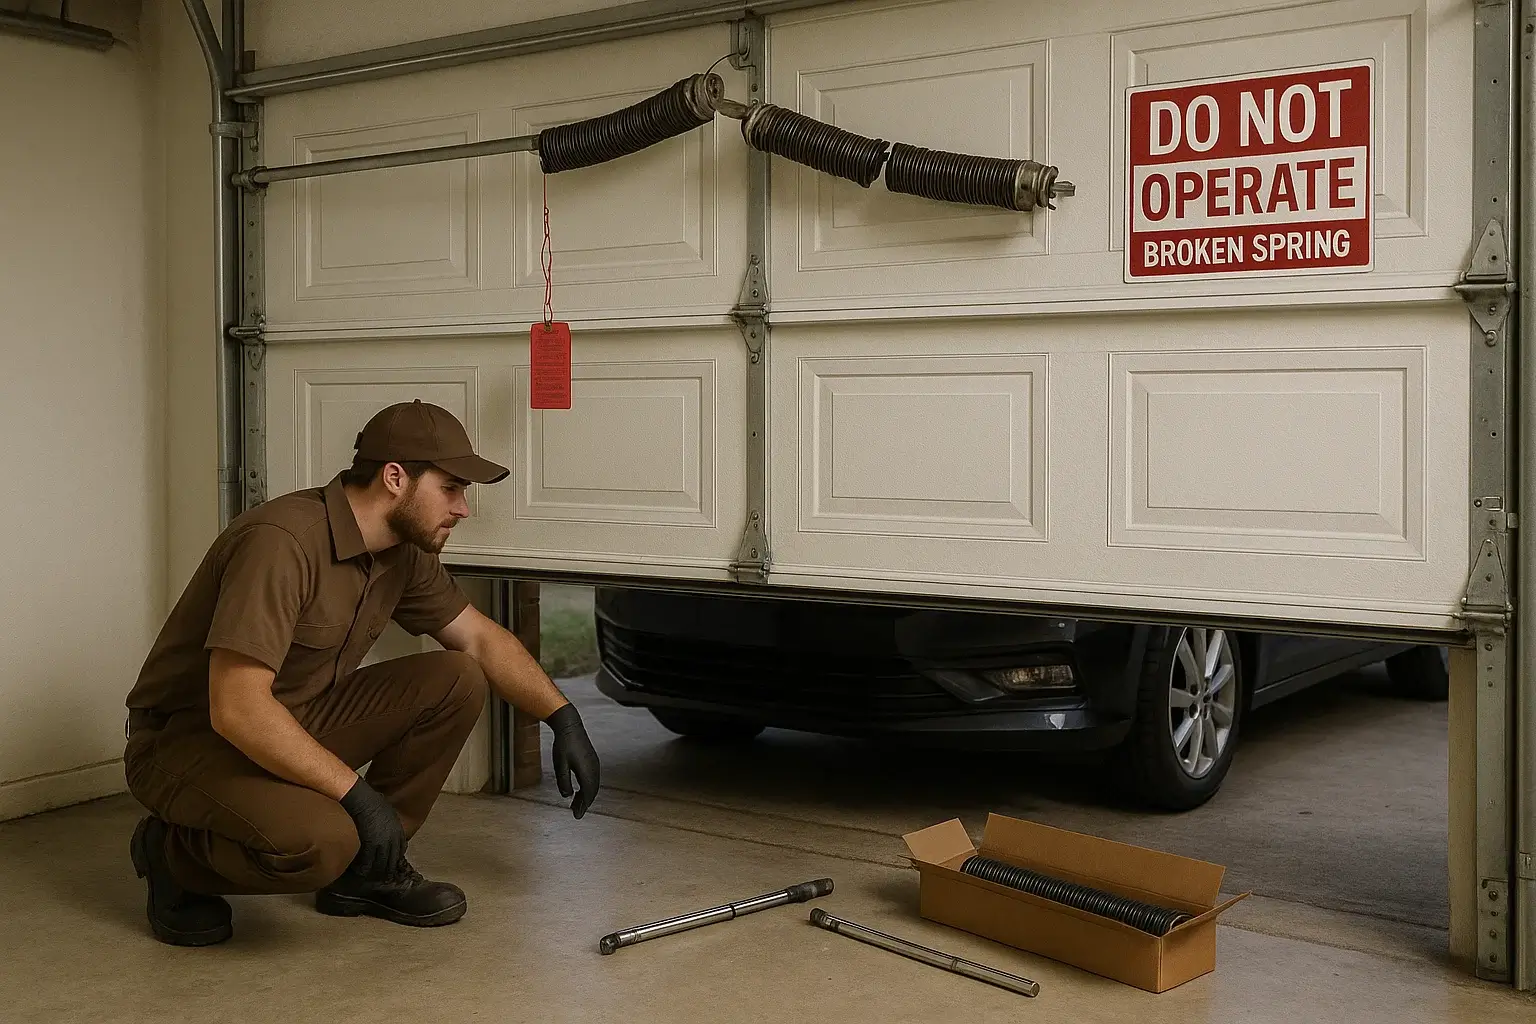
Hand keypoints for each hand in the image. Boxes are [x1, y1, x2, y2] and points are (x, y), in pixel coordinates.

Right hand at [338, 777, 404, 879]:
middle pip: (392, 858)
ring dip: (376, 870)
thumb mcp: (385, 809)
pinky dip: (363, 867)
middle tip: (384, 877)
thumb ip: (387, 818)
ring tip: (370, 876)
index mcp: (397, 829)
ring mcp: (382, 842)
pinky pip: (367, 861)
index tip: (392, 862)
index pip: (401, 848)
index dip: (396, 856)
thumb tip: (384, 818)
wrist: (361, 798)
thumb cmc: (370, 799)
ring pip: (380, 862)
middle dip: (388, 868)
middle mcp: (393, 837)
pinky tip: (359, 871)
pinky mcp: (370, 845)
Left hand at [546, 703, 599, 818]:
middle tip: (576, 813)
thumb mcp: (560, 765)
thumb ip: (563, 781)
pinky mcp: (592, 760)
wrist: (570, 725)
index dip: (583, 806)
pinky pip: (592, 778)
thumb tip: (567, 796)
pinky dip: (587, 788)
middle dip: (585, 803)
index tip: (576, 816)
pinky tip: (580, 790)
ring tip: (576, 804)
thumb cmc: (563, 745)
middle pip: (592, 791)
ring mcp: (594, 764)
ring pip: (593, 785)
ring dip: (586, 796)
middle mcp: (594, 768)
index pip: (588, 794)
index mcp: (587, 771)